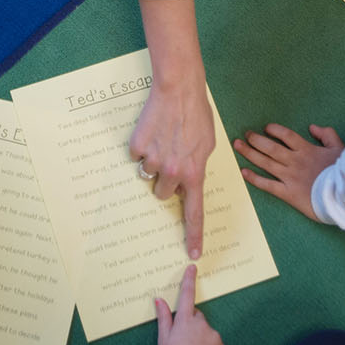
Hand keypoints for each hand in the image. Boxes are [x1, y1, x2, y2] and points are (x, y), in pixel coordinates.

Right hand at [132, 79, 214, 259]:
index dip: (193, 235)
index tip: (191, 253)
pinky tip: (153, 130)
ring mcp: (154, 161)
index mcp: (194, 174)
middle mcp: (173, 172)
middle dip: (166, 180)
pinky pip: (136, 155)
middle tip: (172, 157)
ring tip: (163, 139)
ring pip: (148, 174)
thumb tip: (187, 181)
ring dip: (154, 161)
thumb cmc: (197, 115)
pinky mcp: (137, 147)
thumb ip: (198, 168)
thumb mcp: (207, 145)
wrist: (179, 90)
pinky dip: (142, 146)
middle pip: (163, 193)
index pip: (194, 213)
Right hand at [155, 265, 226, 344]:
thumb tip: (159, 300)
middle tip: (181, 338)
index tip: (192, 267)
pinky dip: (207, 344)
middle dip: (190, 321)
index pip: (187, 294)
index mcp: (185, 320)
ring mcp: (212, 333)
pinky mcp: (220, 343)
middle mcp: (201, 322)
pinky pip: (212, 339)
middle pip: (196, 315)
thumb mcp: (164, 339)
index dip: (189, 280)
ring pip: (204, 329)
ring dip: (199, 335)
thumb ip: (163, 318)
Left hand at [233, 124, 343, 221]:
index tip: (266, 128)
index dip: (274, 130)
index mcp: (307, 150)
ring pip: (265, 162)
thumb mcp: (340, 149)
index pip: (286, 135)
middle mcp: (294, 161)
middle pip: (270, 147)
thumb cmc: (344, 173)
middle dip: (255, 139)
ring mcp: (289, 177)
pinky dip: (254, 178)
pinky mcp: (288, 193)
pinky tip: (243, 172)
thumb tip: (312, 127)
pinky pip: (267, 184)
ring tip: (237, 145)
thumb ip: (327, 135)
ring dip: (249, 153)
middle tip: (245, 134)